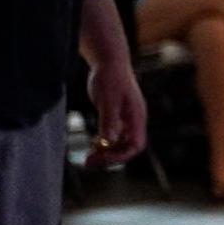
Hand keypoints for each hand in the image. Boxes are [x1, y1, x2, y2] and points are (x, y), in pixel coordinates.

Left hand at [85, 51, 147, 168]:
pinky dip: (103, 144)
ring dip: (105, 153)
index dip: (121, 155)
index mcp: (136, 117)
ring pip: (120, 144)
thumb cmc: (110, 78)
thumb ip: (109, 121)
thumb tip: (108, 141)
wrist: (109, 61)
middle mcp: (134, 121)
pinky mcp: (117, 117)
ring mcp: (126, 119)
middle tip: (88, 163)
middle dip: (110, 157)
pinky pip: (113, 136)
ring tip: (87, 158)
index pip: (136, 145)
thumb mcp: (107, 100)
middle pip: (127, 147)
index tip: (102, 158)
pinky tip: (91, 145)